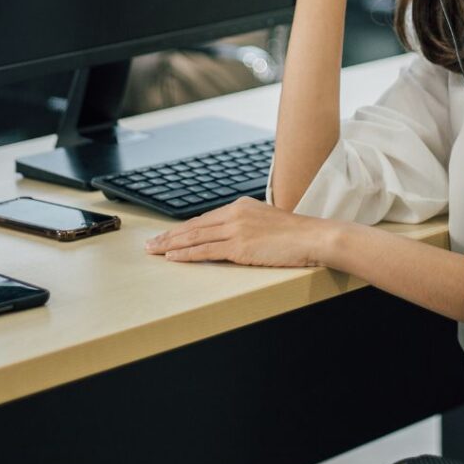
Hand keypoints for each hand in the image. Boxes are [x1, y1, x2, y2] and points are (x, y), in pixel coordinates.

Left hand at [144, 197, 339, 267]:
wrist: (313, 236)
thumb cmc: (295, 234)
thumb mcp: (267, 222)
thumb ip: (248, 226)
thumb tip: (235, 238)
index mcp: (241, 206)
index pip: (205, 219)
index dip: (183, 229)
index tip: (168, 235)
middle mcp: (235, 214)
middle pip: (194, 225)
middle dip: (169, 236)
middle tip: (150, 244)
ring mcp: (236, 229)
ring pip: (195, 237)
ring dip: (170, 245)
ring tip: (153, 251)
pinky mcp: (239, 246)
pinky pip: (206, 250)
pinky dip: (186, 254)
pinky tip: (172, 257)